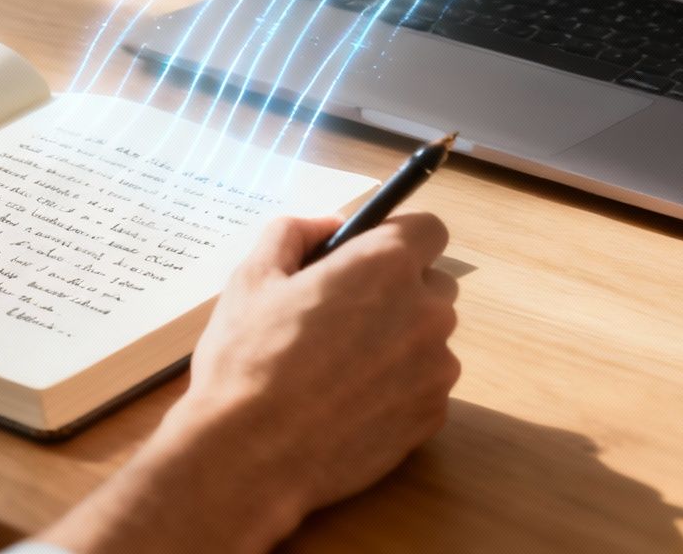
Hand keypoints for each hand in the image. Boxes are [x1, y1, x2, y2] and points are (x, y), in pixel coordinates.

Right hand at [39, 210, 459, 553]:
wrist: (250, 457)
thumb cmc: (247, 361)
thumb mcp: (252, 278)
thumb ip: (293, 233)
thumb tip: (329, 225)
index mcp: (384, 266)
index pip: (429, 230)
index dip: (397, 238)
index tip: (366, 256)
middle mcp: (425, 312)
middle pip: (433, 286)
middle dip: (398, 291)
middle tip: (342, 315)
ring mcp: (435, 370)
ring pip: (429, 340)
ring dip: (398, 342)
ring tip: (338, 367)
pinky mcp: (432, 417)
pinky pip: (424, 386)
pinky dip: (397, 388)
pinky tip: (347, 402)